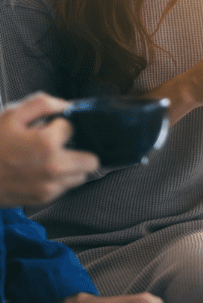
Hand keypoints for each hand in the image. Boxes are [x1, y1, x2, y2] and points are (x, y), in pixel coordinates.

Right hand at [0, 93, 99, 207]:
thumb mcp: (11, 115)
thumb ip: (42, 104)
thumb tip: (65, 105)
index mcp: (47, 144)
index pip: (72, 128)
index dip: (60, 126)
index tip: (47, 128)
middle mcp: (54, 168)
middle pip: (91, 160)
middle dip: (79, 149)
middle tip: (60, 145)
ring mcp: (50, 186)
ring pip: (81, 176)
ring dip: (72, 166)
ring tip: (50, 159)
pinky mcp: (44, 198)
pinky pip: (66, 187)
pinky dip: (59, 179)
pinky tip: (40, 171)